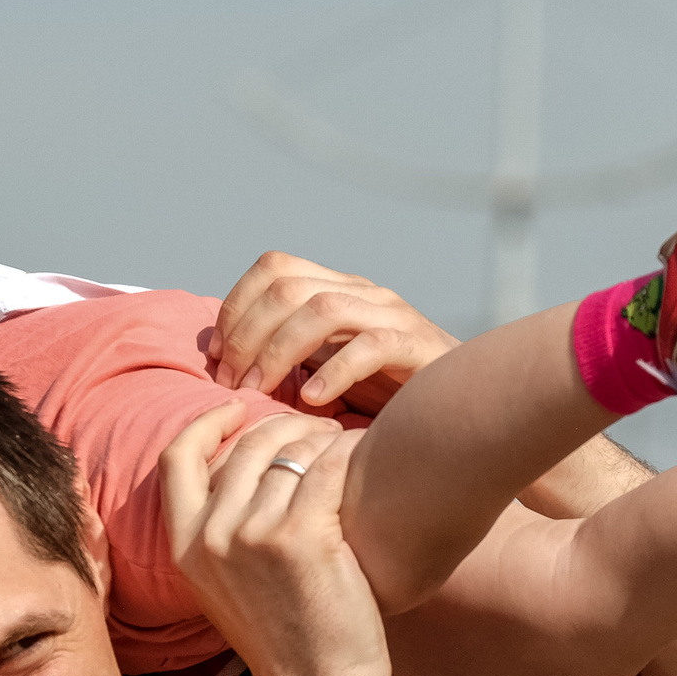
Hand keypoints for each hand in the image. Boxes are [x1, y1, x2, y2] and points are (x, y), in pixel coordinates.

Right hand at [159, 404, 388, 675]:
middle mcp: (211, 536)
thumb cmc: (286, 641)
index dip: (207, 424)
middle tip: (317, 430)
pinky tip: (369, 453)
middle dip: (283, 424)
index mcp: (185, 547)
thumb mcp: (226, 588)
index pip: (178, 458)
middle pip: (244, 445)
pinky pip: (327, 465)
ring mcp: (253, 534)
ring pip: (289, 450)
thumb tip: (241, 472)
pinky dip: (350, 450)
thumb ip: (221, 533)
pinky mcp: (301, 536)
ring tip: (345, 443)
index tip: (238, 408)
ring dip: (321, 436)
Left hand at [207, 253, 456, 413]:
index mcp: (337, 287)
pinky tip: (311, 400)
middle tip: (233, 382)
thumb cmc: (385, 395)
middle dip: (247, 335)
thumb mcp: (326, 365)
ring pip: (322, 309)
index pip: (273, 267)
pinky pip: (370, 346)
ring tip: (261, 391)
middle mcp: (363, 291)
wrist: (459, 408)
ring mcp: (392, 315)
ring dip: (280, 351)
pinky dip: (333, 371)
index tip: (216, 358)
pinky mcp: (417, 347)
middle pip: (287, 286)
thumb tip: (225, 361)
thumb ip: (289, 353)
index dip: (236, 307)